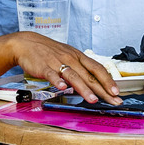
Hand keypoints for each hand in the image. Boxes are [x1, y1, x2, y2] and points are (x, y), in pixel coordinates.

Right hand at [6, 33, 121, 104]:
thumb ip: (81, 69)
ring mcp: (57, 63)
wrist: (27, 44)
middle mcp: (71, 59)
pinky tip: (63, 88)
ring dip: (84, 89)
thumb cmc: (50, 51)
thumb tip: (94, 82)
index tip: (117, 92)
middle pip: (89, 75)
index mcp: (78, 56)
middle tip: (113, 100)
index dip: (108, 80)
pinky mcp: (44, 67)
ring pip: (74, 76)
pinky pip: (52, 75)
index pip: (98, 68)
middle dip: (103, 89)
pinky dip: (58, 81)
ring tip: (93, 99)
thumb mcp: (69, 56)